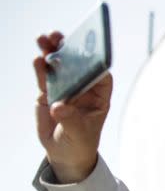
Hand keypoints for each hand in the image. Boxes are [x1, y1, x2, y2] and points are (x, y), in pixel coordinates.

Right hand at [34, 31, 112, 182]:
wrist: (64, 153)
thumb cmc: (80, 143)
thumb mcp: (79, 134)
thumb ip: (71, 120)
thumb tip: (60, 107)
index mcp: (98, 98)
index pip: (100, 76)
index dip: (95, 62)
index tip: (86, 50)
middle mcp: (82, 90)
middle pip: (77, 66)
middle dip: (69, 50)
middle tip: (59, 37)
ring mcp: (65, 90)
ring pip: (59, 67)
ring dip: (52, 52)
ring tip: (44, 39)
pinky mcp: (48, 94)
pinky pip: (44, 77)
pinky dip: (40, 68)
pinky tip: (38, 59)